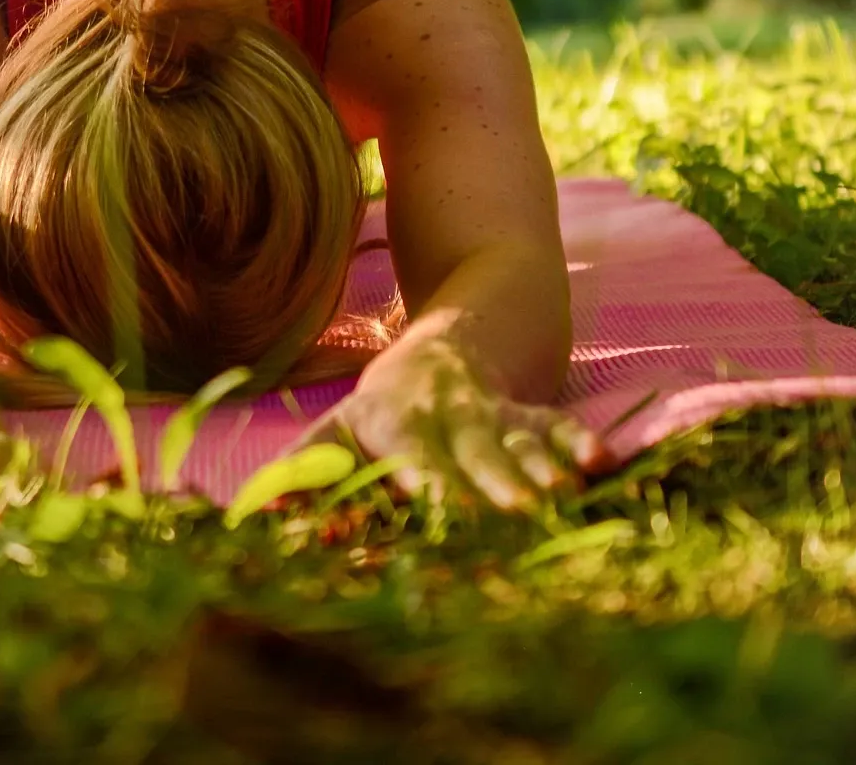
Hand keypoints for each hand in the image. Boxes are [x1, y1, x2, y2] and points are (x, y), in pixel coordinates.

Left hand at [288, 336, 607, 510]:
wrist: (450, 343)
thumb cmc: (381, 411)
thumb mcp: (336, 431)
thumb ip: (300, 472)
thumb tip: (253, 512)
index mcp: (395, 423)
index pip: (413, 456)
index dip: (428, 481)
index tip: (441, 508)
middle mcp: (447, 415)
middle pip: (473, 450)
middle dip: (493, 480)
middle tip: (514, 513)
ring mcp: (493, 411)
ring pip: (518, 438)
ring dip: (540, 464)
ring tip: (560, 492)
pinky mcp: (531, 412)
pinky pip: (557, 426)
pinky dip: (579, 442)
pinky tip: (603, 462)